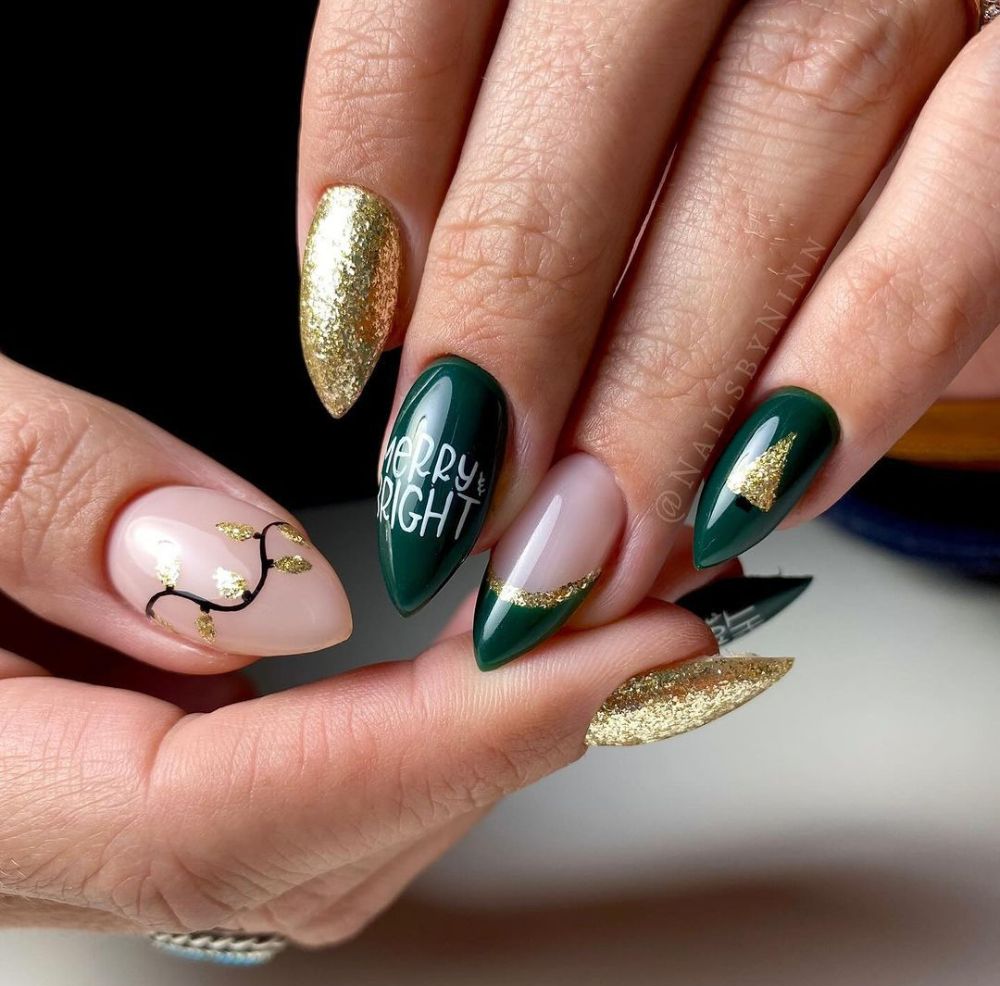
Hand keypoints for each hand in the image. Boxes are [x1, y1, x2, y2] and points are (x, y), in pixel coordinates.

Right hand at [1, 358, 746, 944]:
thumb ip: (35, 505)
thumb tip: (275, 596)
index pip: (235, 812)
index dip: (454, 737)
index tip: (633, 645)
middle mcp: (30, 827)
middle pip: (307, 850)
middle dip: (507, 749)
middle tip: (662, 628)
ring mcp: (77, 804)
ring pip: (315, 840)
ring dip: (479, 748)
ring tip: (610, 638)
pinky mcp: (111, 755)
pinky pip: (291, 785)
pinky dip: (410, 730)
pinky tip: (484, 655)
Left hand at [297, 1, 998, 665]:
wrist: (926, 23)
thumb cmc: (703, 65)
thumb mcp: (579, 63)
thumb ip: (491, 144)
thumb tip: (387, 325)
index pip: (417, 1)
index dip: (361, 186)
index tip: (342, 356)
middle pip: (588, 102)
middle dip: (510, 336)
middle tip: (455, 510)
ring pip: (779, 145)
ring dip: (665, 390)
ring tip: (584, 547)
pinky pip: (961, 215)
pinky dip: (858, 368)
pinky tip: (754, 492)